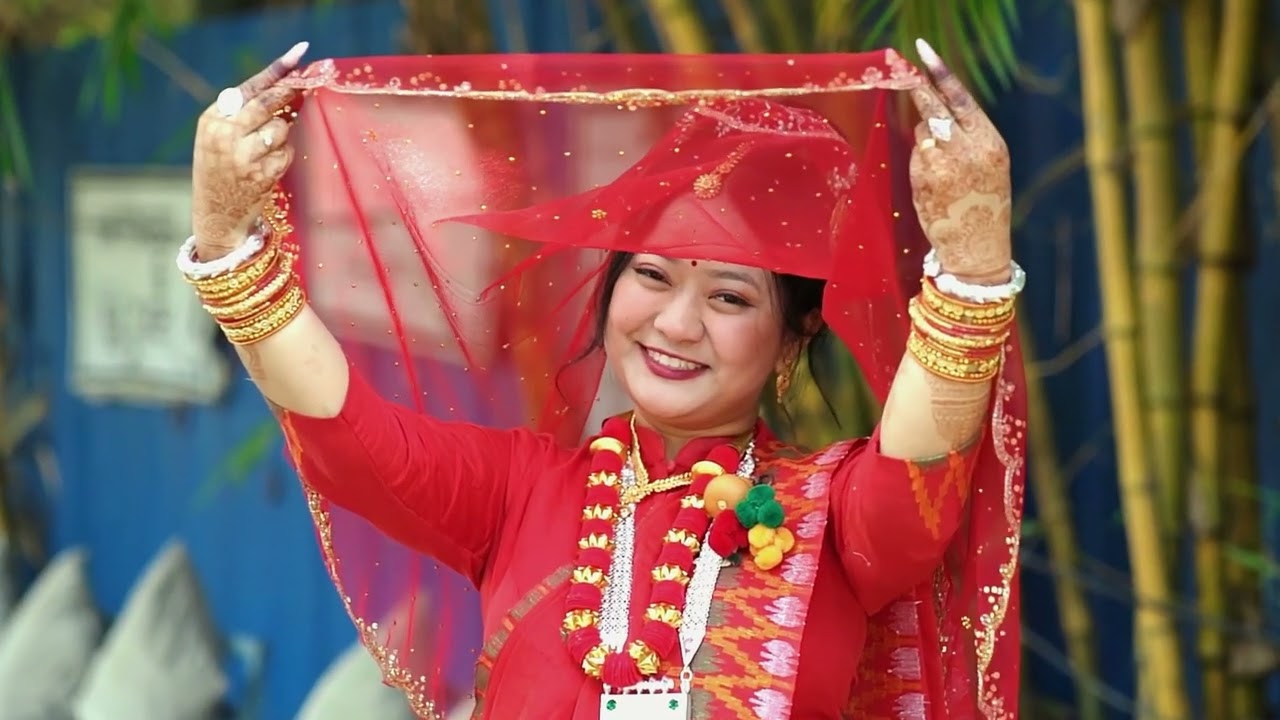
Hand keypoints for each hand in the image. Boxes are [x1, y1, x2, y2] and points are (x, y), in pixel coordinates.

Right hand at [191, 42, 307, 259]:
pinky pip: (287, 154)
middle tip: (301, 89)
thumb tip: (283, 87)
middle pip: (269, 103)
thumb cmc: (221, 170)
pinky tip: (268, 168)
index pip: (249, 87)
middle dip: (288, 96)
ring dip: (282, 136)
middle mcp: (225, 134)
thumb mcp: (218, 138)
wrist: (215, 216)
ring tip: (265, 150)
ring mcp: (243, 155)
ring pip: (281, 128)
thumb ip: (241, 114)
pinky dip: (284, 158)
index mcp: (212, 119)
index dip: (277, 70)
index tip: (300, 52)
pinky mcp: (261, 174)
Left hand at [907, 39, 1012, 283]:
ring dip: (925, 139)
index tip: (924, 54)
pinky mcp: (924, 180)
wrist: (978, 247)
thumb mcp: (987, 164)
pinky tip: (932, 183)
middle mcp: (968, 149)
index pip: (961, 100)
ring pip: (922, 132)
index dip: (940, 75)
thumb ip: (967, 137)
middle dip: (919, 90)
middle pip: (934, 109)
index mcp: (990, 142)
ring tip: (943, 168)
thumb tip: (933, 113)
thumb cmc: (982, 204)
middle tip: (904, 69)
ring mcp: (944, 164)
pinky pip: (915, 156)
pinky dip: (919, 162)